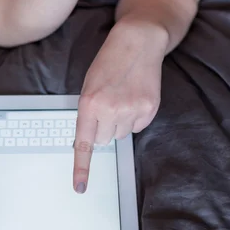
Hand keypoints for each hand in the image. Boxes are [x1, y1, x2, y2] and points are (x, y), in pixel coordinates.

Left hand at [72, 22, 165, 193]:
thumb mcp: (89, 86)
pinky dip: (136, 116)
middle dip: (105, 127)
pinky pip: (138, 127)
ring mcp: (131, 110)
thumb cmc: (109, 63)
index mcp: (89, 103)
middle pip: (105, 140)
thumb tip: (94, 139)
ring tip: (123, 96)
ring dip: (121, 121)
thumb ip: (89, 113)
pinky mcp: (149, 110)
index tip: (80, 188)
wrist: (138, 42)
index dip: (82, 169)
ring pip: (121, 134)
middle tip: (110, 103)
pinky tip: (135, 97)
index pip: (84, 144)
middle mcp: (109, 110)